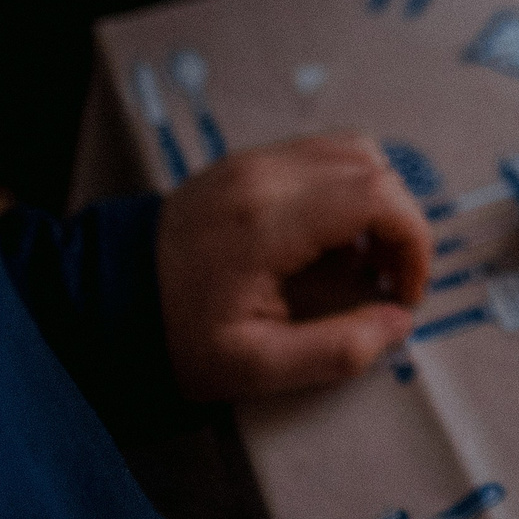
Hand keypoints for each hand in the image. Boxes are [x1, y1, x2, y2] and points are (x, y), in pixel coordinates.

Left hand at [156, 135, 431, 400]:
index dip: (413, 241)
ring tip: (362, 259)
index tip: (404, 290)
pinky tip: (331, 239)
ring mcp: (253, 160)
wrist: (104, 299)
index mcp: (268, 223)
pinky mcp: (246, 161)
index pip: (378, 196)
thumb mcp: (256, 368)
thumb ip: (337, 350)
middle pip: (375, 166)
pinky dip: (347, 189)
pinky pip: (322, 153)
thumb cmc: (176, 337)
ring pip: (353, 150)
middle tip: (387, 280)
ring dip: (377, 201)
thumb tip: (398, 322)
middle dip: (401, 224)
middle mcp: (264, 176)